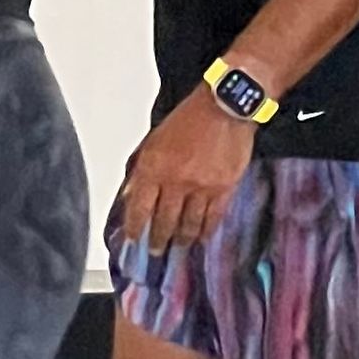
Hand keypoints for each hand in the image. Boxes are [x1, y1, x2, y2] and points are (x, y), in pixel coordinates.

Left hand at [110, 88, 255, 257]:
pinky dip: (205, 232)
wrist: (225, 107)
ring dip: (180, 240)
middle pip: (163, 221)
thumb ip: (144, 169)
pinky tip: (200, 239)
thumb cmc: (189, 118)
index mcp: (155, 167)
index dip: (135, 227)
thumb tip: (134, 193)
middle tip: (154, 251)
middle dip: (157, 240)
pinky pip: (212, 218)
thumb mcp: (155, 140)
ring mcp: (201, 187)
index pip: (139, 208)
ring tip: (176, 248)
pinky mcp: (224, 189)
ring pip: (188, 225)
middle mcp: (176, 181)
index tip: (133, 239)